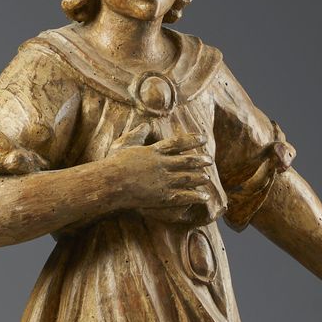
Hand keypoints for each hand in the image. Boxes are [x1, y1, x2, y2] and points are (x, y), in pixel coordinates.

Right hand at [105, 135, 223, 223]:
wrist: (110, 183)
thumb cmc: (113, 163)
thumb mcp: (124, 144)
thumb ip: (137, 133)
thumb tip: (146, 124)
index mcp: (155, 151)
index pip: (178, 143)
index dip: (192, 140)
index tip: (203, 139)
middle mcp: (163, 165)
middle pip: (187, 162)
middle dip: (200, 160)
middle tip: (210, 160)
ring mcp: (164, 181)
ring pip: (188, 178)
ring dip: (199, 178)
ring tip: (207, 178)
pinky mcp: (162, 196)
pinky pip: (183, 196)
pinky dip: (196, 196)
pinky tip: (205, 197)